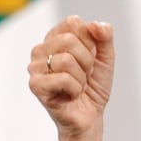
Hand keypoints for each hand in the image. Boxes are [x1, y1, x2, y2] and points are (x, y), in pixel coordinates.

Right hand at [28, 16, 114, 138]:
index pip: (73, 23)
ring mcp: (35, 67)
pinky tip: (70, 95)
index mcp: (56, 38)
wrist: (90, 117)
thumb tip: (95, 24)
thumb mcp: (105, 59)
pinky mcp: (35, 85)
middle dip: (87, 61)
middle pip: (69, 40)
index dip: (90, 42)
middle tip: (85, 75)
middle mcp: (41, 49)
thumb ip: (104, 38)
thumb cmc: (93, 87)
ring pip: (66, 60)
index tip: (90, 58)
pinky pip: (62, 78)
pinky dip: (75, 89)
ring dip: (81, 77)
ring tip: (77, 86)